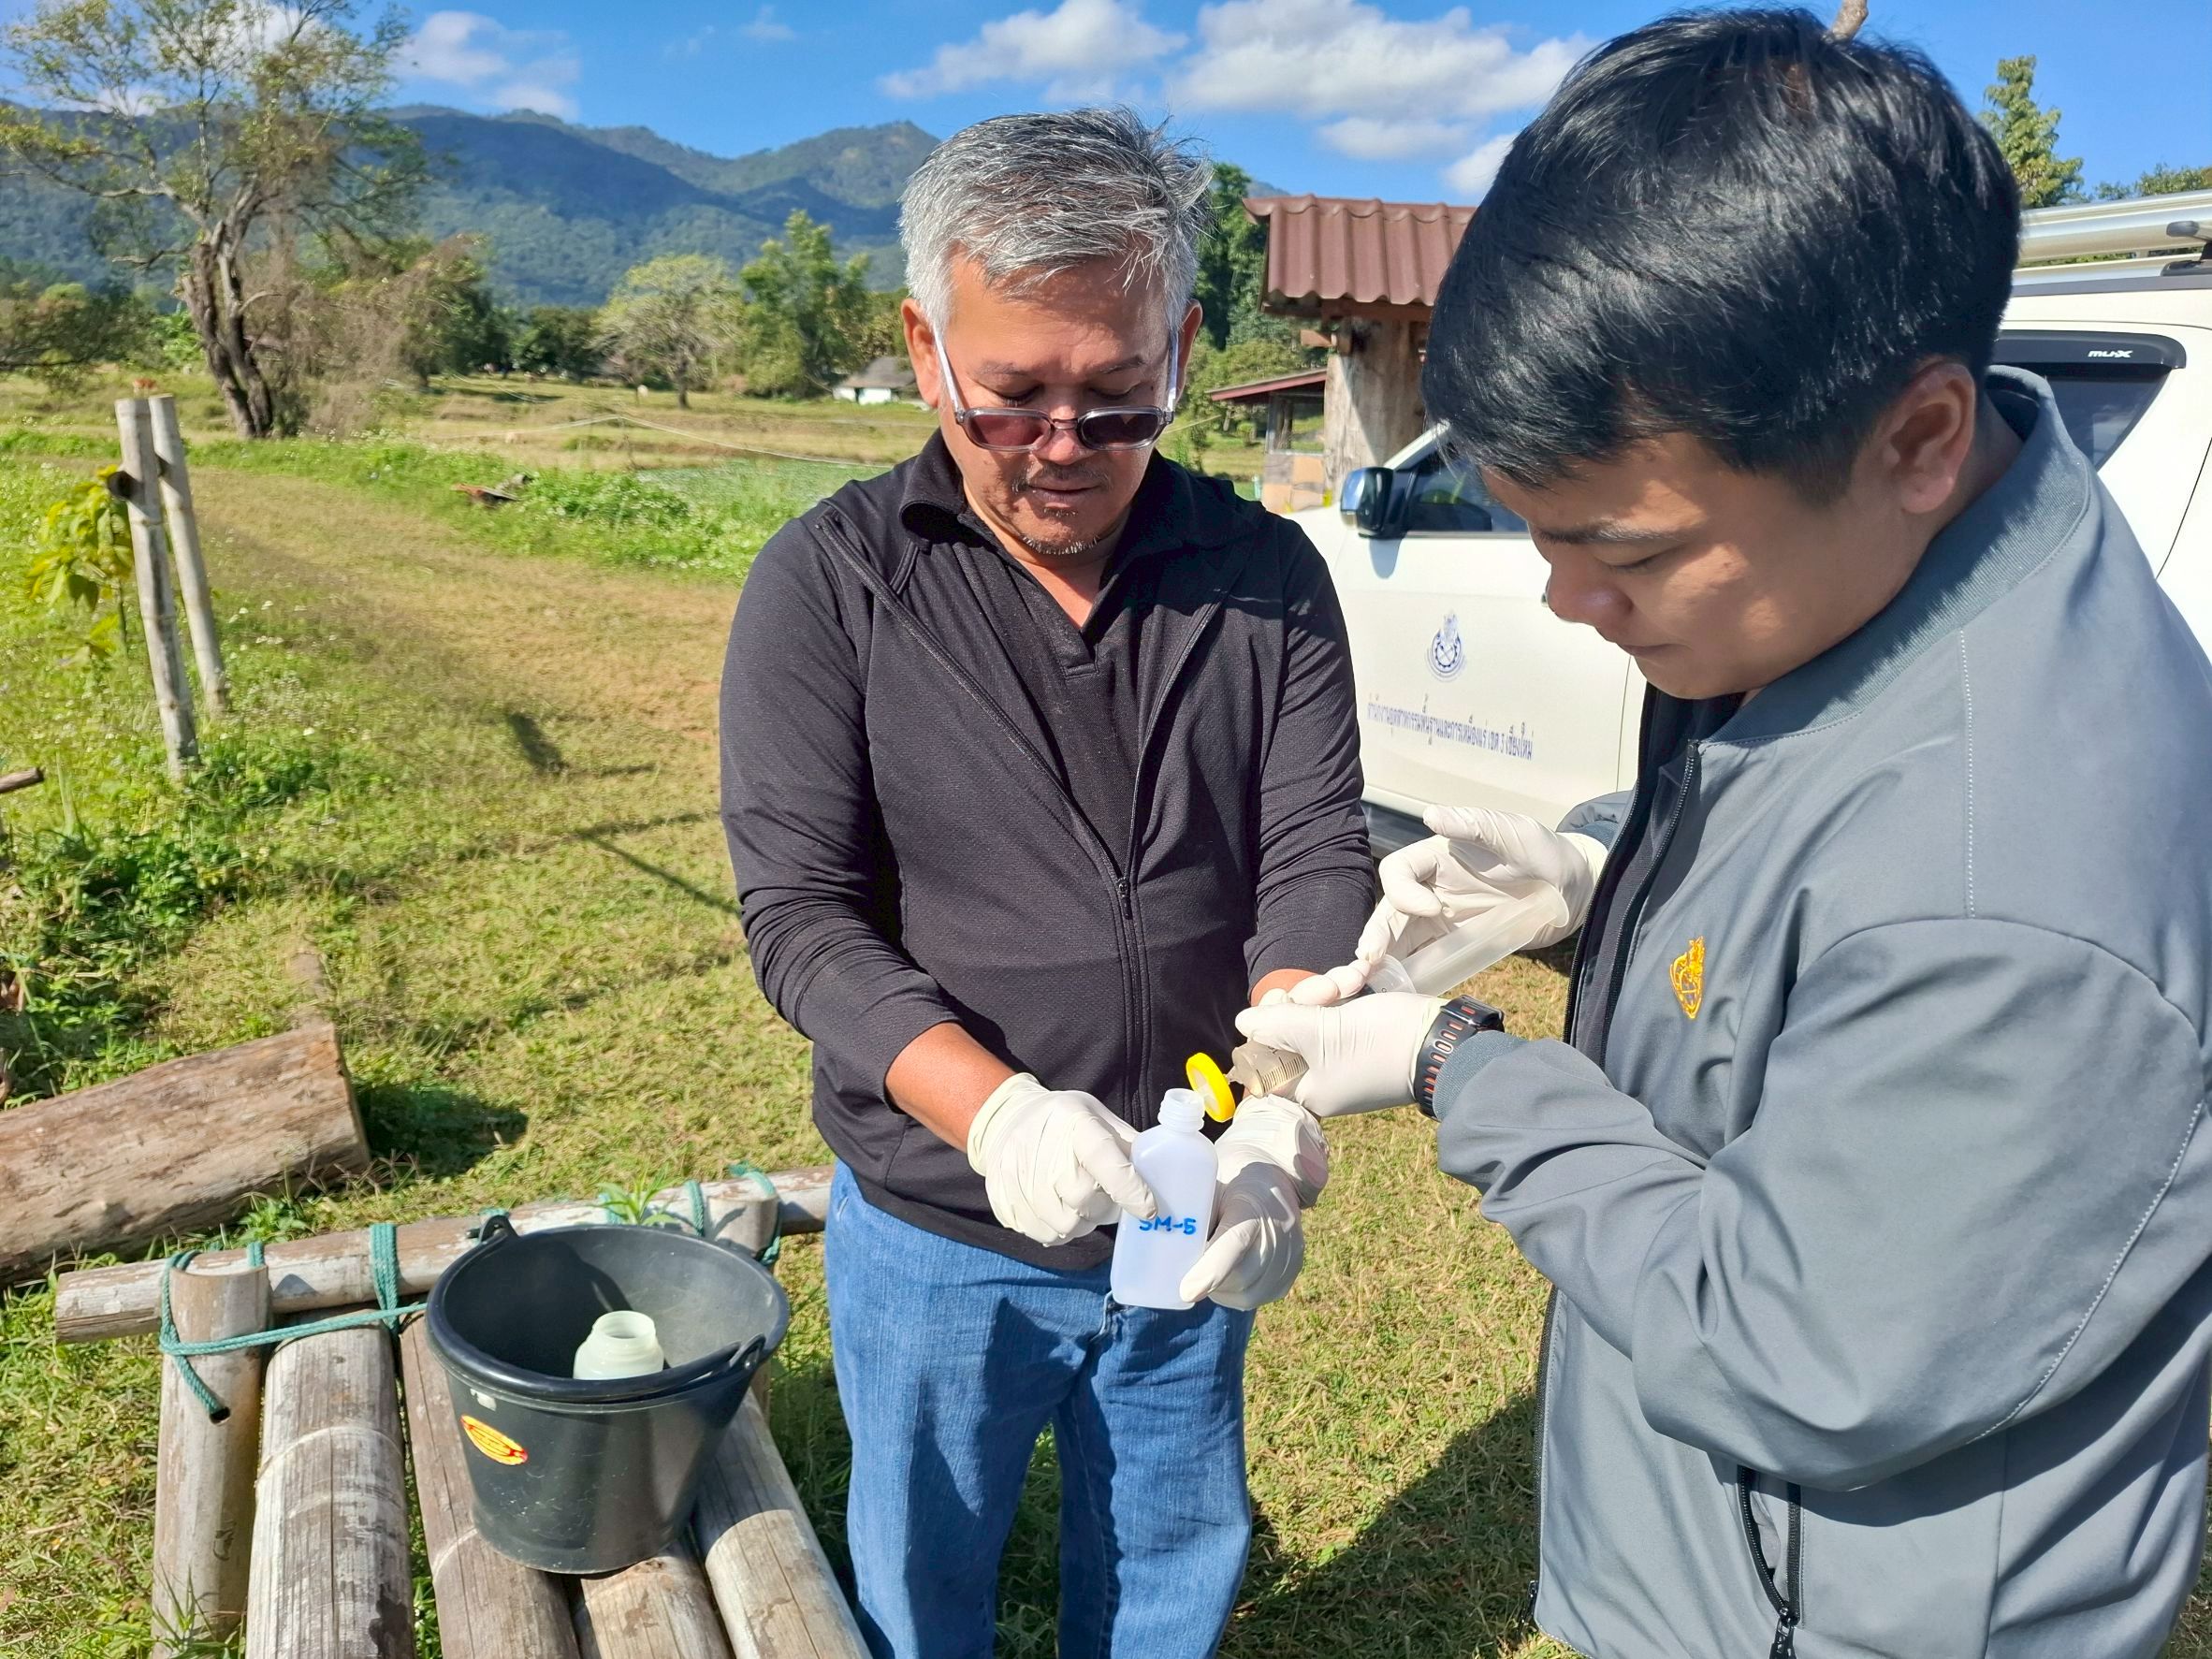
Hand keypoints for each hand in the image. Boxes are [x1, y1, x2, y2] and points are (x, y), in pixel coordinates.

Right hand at [966, 1075, 1156, 1246]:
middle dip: (1104, 1208)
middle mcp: (1040, 1145)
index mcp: (1072, 1121)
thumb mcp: (1100, 1120)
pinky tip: (1061, 1210)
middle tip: (1108, 1200)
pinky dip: (1059, 1230)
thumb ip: (1131, 1147)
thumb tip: (1171, 1176)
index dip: (1128, 1187)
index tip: (1149, 1210)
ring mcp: (1015, 1175)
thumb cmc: (1067, 1124)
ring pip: (1064, 1223)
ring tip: (1082, 1205)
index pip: (1102, 1157)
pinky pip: (1042, 1233)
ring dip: (1082, 1222)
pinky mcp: (1002, 1199)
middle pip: (1083, 1198)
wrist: (1007, 1122)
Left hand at [1179, 1097, 1322, 1308]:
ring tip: (1208, 1266)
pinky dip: (1234, 1291)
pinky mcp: (1289, 1276)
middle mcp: (1277, 1234)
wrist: (1275, 1176)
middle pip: (1238, 1276)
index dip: (1211, 1270)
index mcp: (1251, 1206)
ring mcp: (1288, 1258)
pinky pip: (1254, 1297)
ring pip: (1244, 1293)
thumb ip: (1191, 1212)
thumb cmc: (1229, 1180)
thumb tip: (1153, 1236)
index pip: (1234, 1243)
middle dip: (1206, 1279)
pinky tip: (1227, 1275)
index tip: (1187, 1292)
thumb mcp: (1209, 1184)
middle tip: (1186, 1270)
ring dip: (1220, 1288)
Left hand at [1233, 994, 1441, 1117]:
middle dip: (1306, 999)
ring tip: (1354, 978)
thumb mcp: (1319, 1032)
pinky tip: (1363, 975)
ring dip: (1330, 987)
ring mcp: (1344, 1053)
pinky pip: (1341, 1009)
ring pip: (1316, 1012)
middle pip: (1290, 1031)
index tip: (1279, 1006)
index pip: (1266, 1063)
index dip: (1266, 1031)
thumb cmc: (1378, 1045)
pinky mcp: (1363, 1033)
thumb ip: (1276, 1026)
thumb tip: (1243, 1024)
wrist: (1443, 1041)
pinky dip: (1349, 989)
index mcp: (1308, 1089)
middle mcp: (1323, 1075)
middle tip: (1327, 989)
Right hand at [1291, 806, 1605, 1004]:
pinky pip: (1425, 959)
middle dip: (1378, 935)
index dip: (1404, 892)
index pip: (1398, 872)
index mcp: (1436, 858)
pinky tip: (1399, 994)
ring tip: (1370, 983)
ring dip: (1383, 960)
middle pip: (1391, 912)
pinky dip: (1409, 975)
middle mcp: (1431, 889)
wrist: (1574, 890)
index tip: (1434, 910)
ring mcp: (1442, 920)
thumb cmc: (1543, 852)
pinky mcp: (1457, 945)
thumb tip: (1431, 815)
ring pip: (1401, 939)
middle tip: (1369, 960)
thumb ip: (1473, 826)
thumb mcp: (1511, 833)